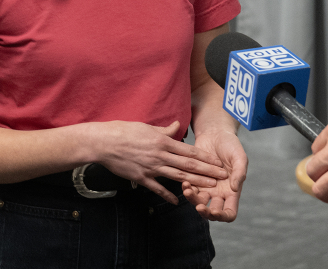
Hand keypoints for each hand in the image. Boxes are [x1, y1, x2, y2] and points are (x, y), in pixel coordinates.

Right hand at [93, 120, 230, 204]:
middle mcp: (160, 155)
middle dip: (207, 171)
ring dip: (195, 183)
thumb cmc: (124, 131)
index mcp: (162, 141)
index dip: (206, 158)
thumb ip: (164, 129)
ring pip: (178, 176)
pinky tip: (177, 201)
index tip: (218, 162)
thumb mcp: (147, 126)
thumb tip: (177, 126)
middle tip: (222, 176)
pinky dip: (167, 195)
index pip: (189, 151)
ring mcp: (151, 167)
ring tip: (209, 187)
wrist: (104, 142)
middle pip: (188, 165)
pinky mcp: (141, 177)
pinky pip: (157, 188)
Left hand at [182, 129, 245, 221]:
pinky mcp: (194, 178)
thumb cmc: (231, 145)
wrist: (216, 133)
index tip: (214, 211)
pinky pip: (189, 189)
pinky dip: (186, 188)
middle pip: (211, 211)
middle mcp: (218, 192)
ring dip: (192, 199)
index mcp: (232, 191)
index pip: (229, 213)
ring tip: (188, 190)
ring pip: (198, 201)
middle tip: (199, 206)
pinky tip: (184, 182)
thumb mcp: (240, 157)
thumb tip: (235, 189)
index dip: (222, 216)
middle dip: (204, 212)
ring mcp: (205, 186)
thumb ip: (240, 173)